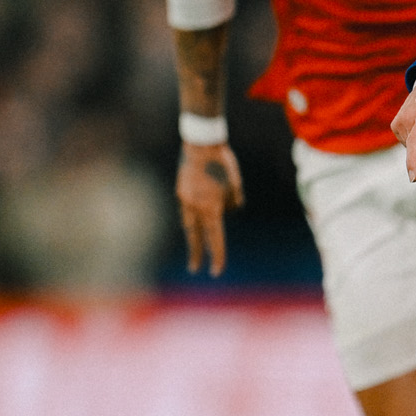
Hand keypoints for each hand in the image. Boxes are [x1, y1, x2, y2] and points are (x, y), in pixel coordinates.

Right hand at [176, 141, 243, 275]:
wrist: (202, 144)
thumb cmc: (223, 164)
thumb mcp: (235, 185)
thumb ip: (232, 202)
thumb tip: (227, 211)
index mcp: (211, 208)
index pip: (215, 238)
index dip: (217, 255)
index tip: (216, 271)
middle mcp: (196, 207)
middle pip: (196, 236)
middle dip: (197, 253)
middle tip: (194, 269)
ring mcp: (185, 198)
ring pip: (189, 222)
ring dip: (194, 234)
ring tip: (195, 246)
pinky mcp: (180, 190)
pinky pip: (187, 208)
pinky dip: (192, 215)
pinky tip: (195, 219)